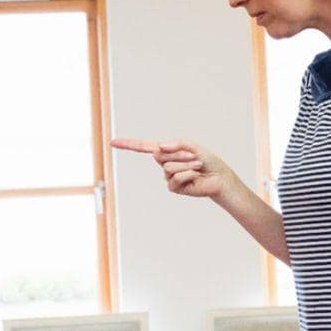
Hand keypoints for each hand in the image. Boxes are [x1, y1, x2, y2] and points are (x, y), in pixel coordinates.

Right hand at [111, 138, 236, 200]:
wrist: (219, 178)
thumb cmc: (207, 161)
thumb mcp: (192, 147)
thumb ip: (176, 144)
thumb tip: (158, 147)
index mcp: (167, 152)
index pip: (144, 147)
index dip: (128, 145)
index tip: (112, 142)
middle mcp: (165, 164)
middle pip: (160, 155)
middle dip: (179, 154)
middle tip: (195, 158)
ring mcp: (168, 177)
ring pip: (168, 167)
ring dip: (185, 165)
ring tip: (197, 167)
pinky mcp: (174, 188)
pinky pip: (174, 178)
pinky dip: (187, 174)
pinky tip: (195, 177)